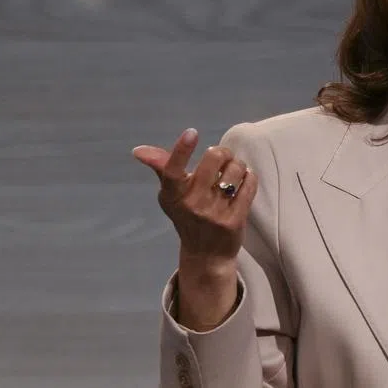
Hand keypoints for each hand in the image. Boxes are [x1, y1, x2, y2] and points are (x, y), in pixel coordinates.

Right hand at [133, 128, 256, 327]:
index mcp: (173, 196)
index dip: (181, 150)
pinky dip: (249, 178)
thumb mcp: (171, 195)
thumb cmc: (188, 216)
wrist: (206, 255)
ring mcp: (214, 214)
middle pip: (214, 159)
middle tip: (222, 160)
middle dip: (223, 153)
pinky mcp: (234, 221)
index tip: (191, 133)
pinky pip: (249, 184)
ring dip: (238, 166)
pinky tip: (244, 183)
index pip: (172, 171)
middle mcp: (191, 205)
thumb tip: (138, 150)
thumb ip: (161, 168)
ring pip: (236, 169)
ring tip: (233, 175)